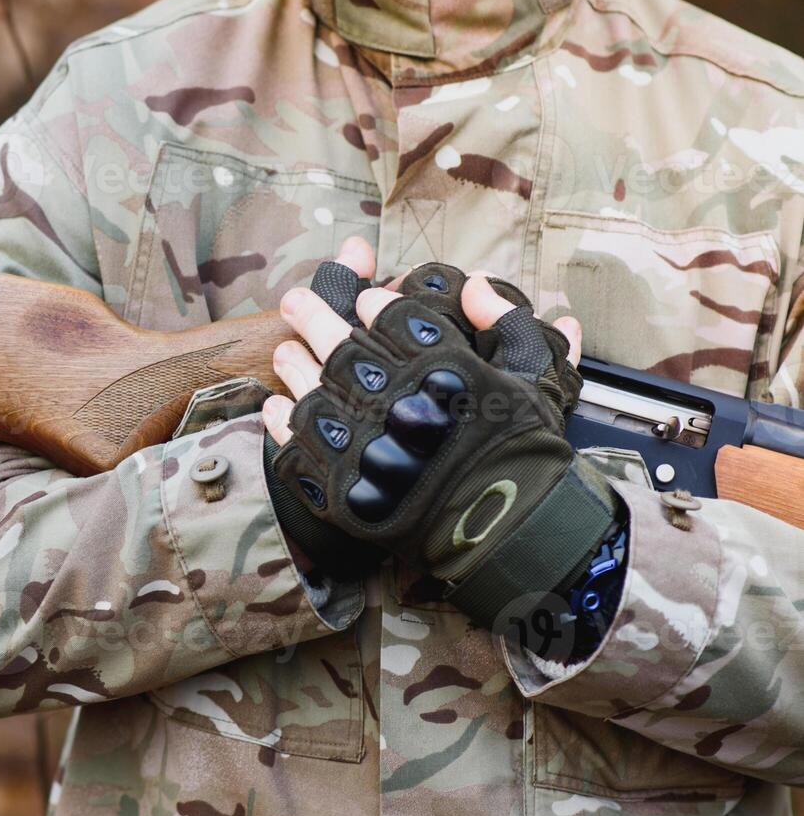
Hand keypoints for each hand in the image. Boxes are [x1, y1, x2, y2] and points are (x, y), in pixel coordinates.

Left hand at [261, 249, 613, 629]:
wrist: (504, 531)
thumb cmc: (521, 454)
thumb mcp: (534, 381)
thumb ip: (508, 326)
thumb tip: (477, 285)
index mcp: (437, 367)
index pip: (391, 317)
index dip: (374, 303)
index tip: (364, 300)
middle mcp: (392, 399)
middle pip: (338, 344)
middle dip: (313, 316)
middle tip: (295, 302)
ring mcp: (360, 444)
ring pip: (310, 390)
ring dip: (294, 366)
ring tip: (287, 354)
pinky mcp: (340, 487)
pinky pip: (297, 445)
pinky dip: (283, 423)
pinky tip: (281, 407)